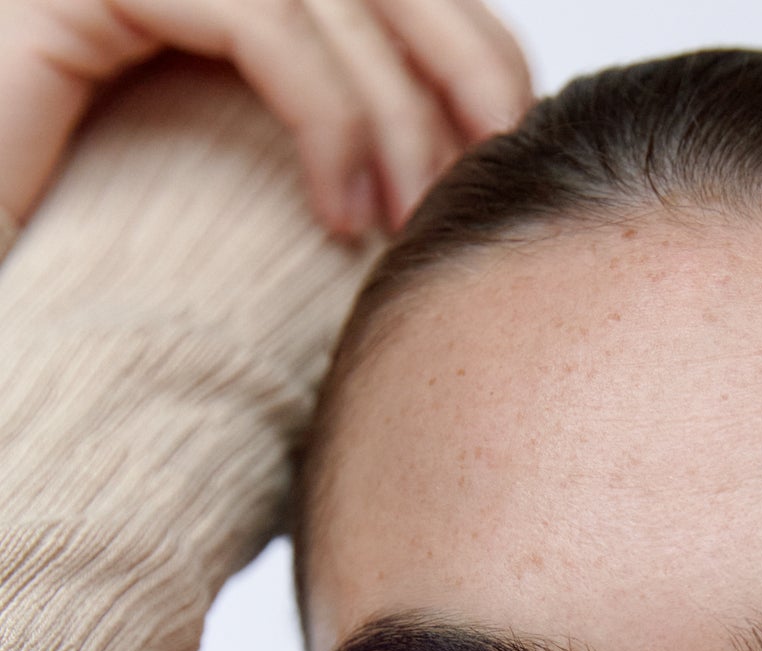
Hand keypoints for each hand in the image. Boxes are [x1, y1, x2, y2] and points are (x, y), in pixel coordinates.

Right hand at [0, 0, 531, 232]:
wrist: (6, 307)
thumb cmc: (104, 258)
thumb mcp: (254, 186)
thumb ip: (341, 133)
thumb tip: (465, 156)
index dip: (471, 41)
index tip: (508, 143)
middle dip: (461, 55)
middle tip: (493, 161)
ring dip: (394, 111)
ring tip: (404, 220)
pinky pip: (261, 23)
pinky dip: (326, 119)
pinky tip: (340, 214)